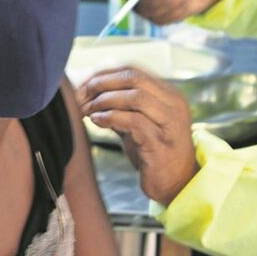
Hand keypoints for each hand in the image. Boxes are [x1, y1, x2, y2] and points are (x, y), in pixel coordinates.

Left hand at [77, 67, 197, 203]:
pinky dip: (111, 117)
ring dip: (104, 101)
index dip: (104, 74)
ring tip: (86, 110)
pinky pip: (134, 121)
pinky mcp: (161, 143)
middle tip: (80, 95)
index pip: (133, 70)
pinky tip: (96, 121)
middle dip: (101, 83)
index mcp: (169, 94)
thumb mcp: (137, 124)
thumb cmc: (153, 154)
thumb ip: (120, 106)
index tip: (83, 84)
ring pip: (135, 97)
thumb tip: (89, 89)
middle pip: (134, 78)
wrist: (176, 185)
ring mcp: (170, 123)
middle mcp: (173, 104)